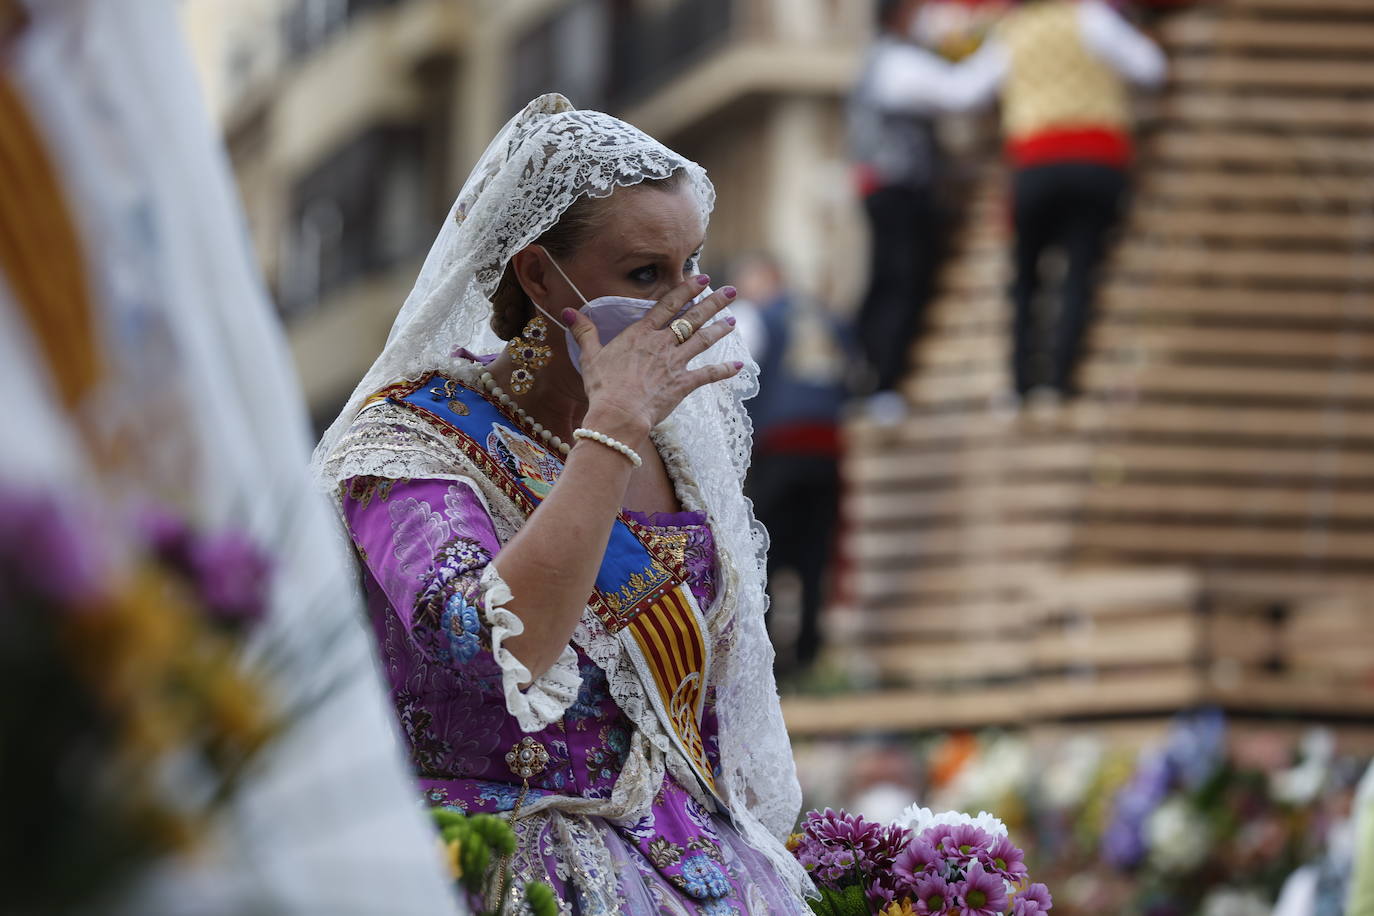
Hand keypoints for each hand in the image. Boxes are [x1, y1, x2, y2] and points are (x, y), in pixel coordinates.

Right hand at [566, 275, 742, 442]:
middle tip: (729, 291)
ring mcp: (675, 363)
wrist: (618, 413)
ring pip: (702, 340)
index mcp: (641, 334)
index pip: (668, 305)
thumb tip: (568, 312)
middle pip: (692, 318)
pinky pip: (708, 374)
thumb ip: (584, 332)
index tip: (702, 277)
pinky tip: (739, 366)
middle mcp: (662, 344)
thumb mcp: (590, 356)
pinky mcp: (683, 384)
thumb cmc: (602, 386)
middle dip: (712, 303)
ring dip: (719, 329)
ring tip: (732, 320)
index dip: (686, 290)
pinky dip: (724, 370)